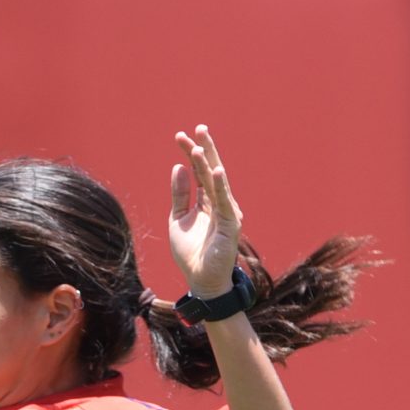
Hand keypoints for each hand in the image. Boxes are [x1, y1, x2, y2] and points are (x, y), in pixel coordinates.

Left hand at [168, 124, 242, 299]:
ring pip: (217, 183)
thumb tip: (178, 167)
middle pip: (211, 170)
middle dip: (204, 149)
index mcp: (207, 201)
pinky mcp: (231, 224)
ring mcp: (227, 212)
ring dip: (207, 164)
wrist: (201, 281)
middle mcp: (220, 203)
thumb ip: (180, 194)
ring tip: (198, 147)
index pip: (199, 171)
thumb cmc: (191, 253)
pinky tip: (214, 170)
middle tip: (198, 128)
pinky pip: (224, 202)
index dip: (190, 153)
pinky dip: (219, 186)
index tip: (180, 136)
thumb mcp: (178, 219)